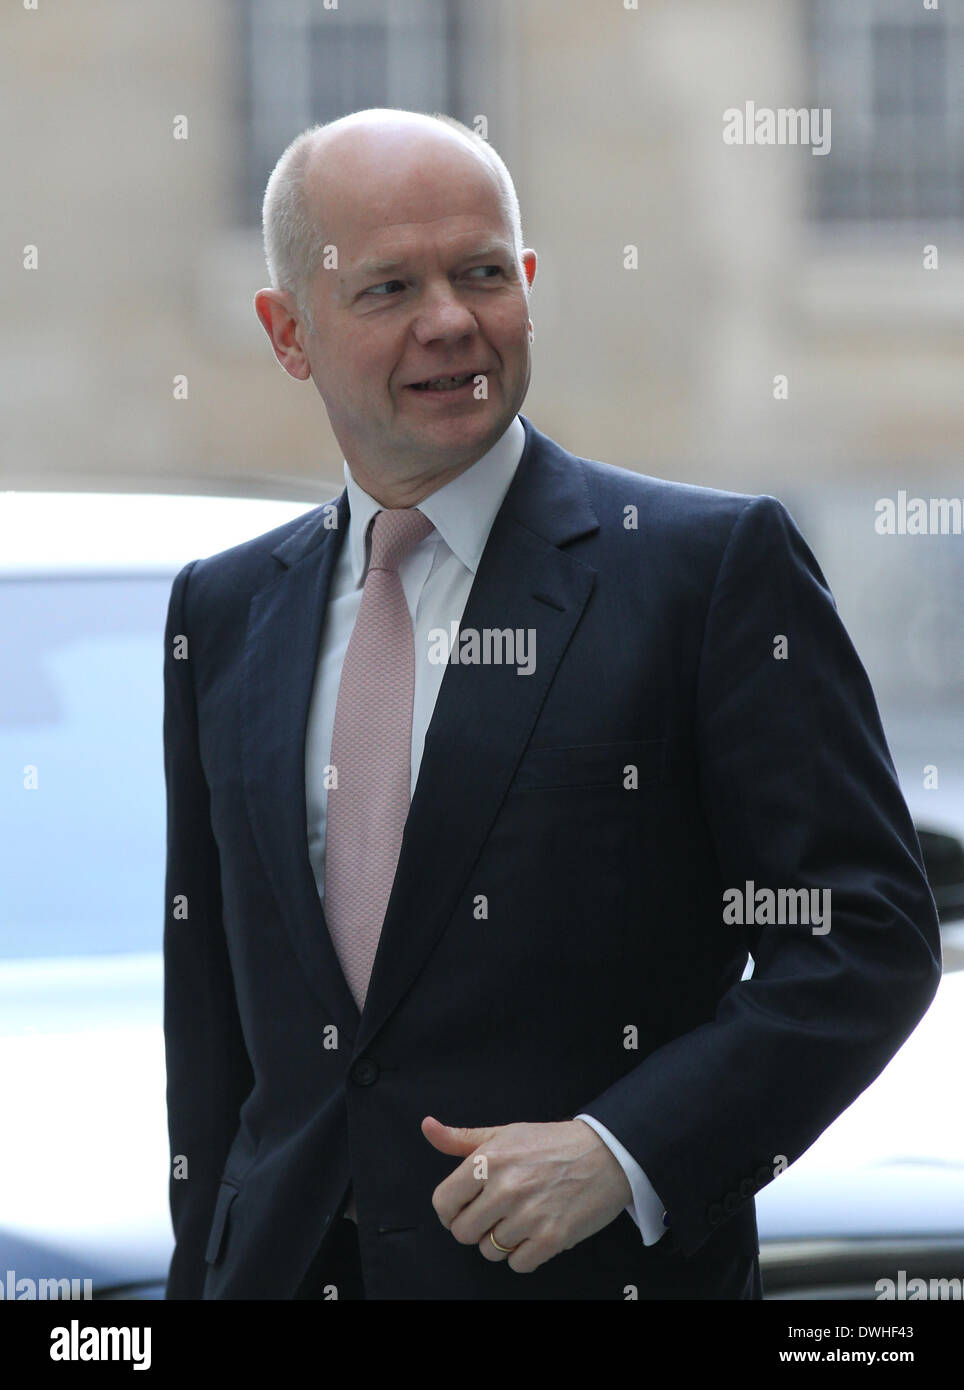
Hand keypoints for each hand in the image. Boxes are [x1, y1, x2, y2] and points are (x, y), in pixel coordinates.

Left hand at [422, 1115, 631, 1272]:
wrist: (606, 1154)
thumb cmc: (552, 1143)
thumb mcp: (505, 1133)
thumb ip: (461, 1138)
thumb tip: (427, 1127)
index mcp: (489, 1160)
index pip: (443, 1203)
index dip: (450, 1211)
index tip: (463, 1209)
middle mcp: (505, 1187)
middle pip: (463, 1233)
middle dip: (475, 1227)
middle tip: (495, 1213)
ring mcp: (528, 1215)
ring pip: (489, 1251)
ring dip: (501, 1241)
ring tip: (520, 1219)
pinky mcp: (551, 1238)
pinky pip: (518, 1264)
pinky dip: (524, 1254)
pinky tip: (535, 1232)